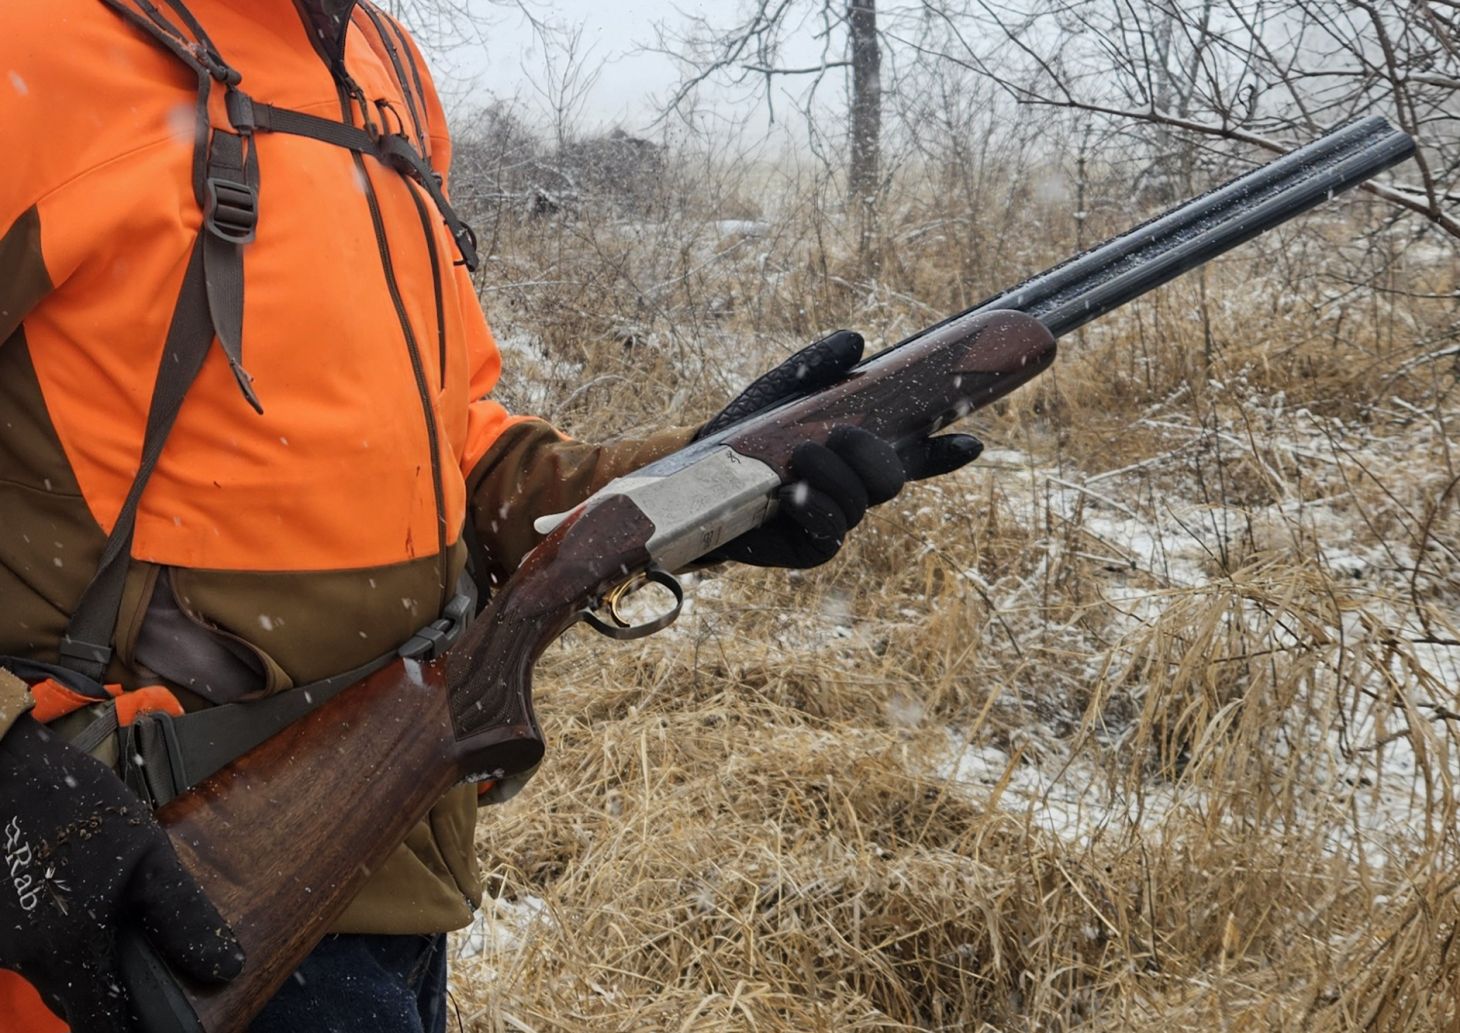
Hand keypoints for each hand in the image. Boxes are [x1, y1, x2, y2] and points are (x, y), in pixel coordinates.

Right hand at [0, 715, 241, 1031]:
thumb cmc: (75, 806)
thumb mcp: (147, 855)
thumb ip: (182, 917)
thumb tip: (225, 970)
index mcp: (67, 950)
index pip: (100, 1026)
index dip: (131, 1027)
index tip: (158, 1018)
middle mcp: (25, 958)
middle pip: (76, 1001)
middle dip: (111, 992)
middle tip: (145, 961)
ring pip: (51, 971)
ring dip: (83, 959)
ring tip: (113, 917)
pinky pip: (28, 944)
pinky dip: (56, 934)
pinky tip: (76, 896)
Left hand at [702, 332, 983, 568]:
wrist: (696, 476)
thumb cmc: (743, 434)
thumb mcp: (781, 392)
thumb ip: (817, 366)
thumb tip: (856, 341)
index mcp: (856, 452)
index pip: (914, 454)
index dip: (946, 452)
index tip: (969, 441)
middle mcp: (852, 487)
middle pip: (893, 479)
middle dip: (872, 455)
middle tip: (837, 436)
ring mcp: (834, 518)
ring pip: (862, 503)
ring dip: (833, 475)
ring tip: (798, 457)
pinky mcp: (810, 547)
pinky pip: (832, 532)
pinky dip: (817, 508)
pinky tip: (792, 493)